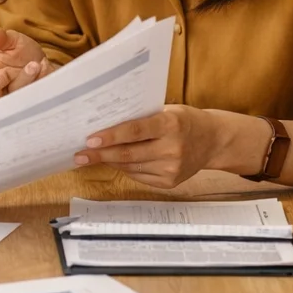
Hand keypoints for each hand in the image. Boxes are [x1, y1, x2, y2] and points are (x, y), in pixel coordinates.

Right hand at [0, 27, 54, 98]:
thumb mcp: (13, 39)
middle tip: (6, 72)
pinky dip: (35, 81)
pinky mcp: (24, 100)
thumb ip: (0, 37)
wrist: (45, 65)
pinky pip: (27, 96)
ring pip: (11, 91)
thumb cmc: (23, 53)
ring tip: (34, 65)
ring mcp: (9, 93)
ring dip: (23, 78)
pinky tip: (41, 71)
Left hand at [74, 105, 222, 188]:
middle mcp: (172, 148)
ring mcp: (172, 168)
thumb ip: (142, 118)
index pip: (135, 131)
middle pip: (128, 154)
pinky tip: (115, 161)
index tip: (90, 139)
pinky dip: (124, 168)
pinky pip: (139, 176)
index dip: (110, 136)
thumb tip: (105, 124)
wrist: (213, 141)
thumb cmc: (184, 121)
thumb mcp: (167, 111)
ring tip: (91, 157)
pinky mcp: (170, 182)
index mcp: (170, 125)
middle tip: (79, 154)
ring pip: (130, 167)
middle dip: (100, 154)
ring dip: (109, 161)